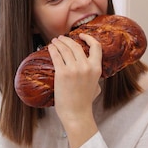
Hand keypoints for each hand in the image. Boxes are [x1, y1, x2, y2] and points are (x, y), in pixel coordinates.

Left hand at [47, 33, 100, 147]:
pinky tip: (50, 48)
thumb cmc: (84, 101)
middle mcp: (86, 66)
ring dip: (58, 43)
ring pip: (65, 49)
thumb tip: (91, 70)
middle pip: (76, 46)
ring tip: (54, 41)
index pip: (96, 47)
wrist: (76, 113)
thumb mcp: (96, 86)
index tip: (81, 34)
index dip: (88, 38)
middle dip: (67, 40)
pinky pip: (56, 56)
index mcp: (96, 68)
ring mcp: (74, 69)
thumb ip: (94, 75)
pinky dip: (53, 50)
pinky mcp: (62, 73)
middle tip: (61, 38)